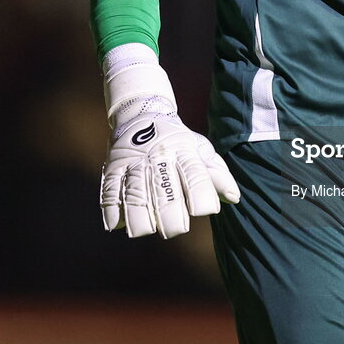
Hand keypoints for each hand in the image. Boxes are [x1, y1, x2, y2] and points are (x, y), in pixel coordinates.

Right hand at [100, 98, 239, 238]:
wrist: (142, 114)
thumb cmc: (178, 141)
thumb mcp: (200, 149)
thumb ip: (216, 174)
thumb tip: (234, 197)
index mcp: (184, 150)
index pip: (195, 175)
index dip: (201, 196)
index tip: (205, 211)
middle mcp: (158, 155)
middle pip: (163, 188)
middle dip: (169, 213)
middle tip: (176, 229)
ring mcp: (134, 161)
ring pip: (134, 193)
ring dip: (140, 216)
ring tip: (148, 229)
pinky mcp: (112, 167)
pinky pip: (110, 191)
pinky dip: (113, 210)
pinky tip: (119, 225)